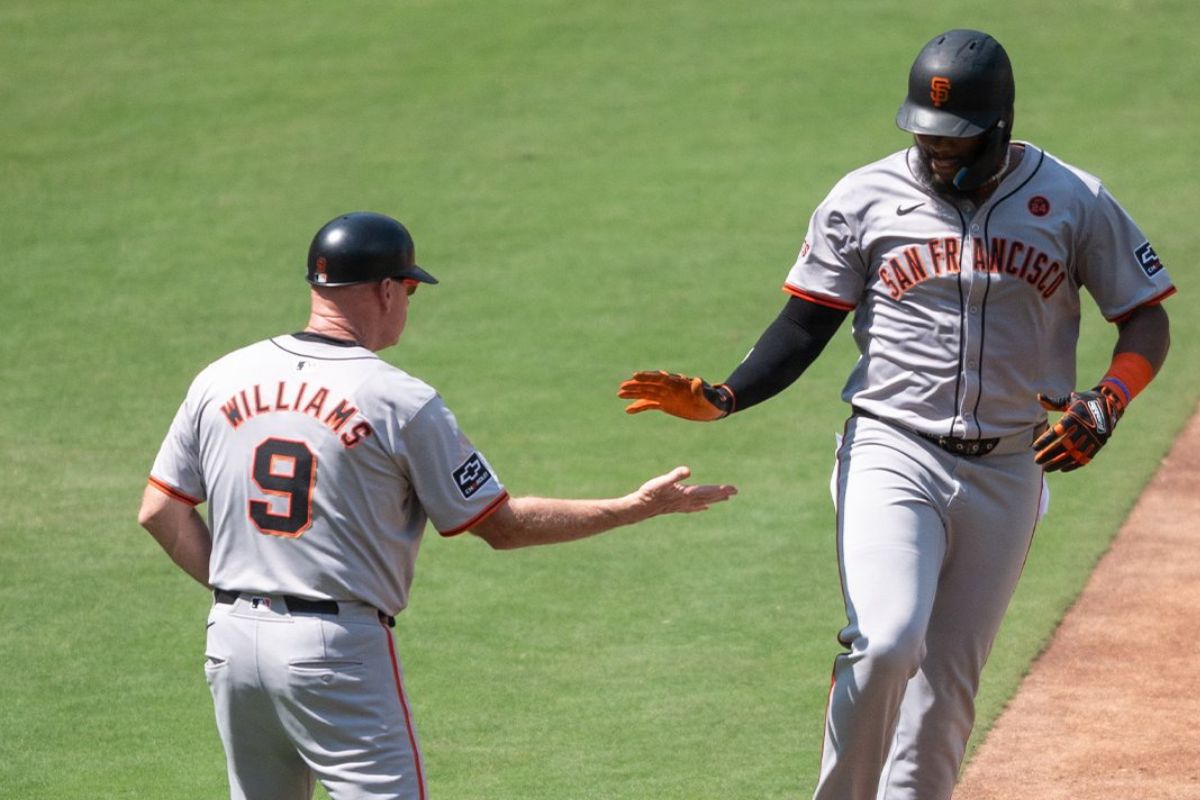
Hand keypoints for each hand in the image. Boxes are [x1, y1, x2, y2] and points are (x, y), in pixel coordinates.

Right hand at [617, 371, 732, 420]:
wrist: (713, 407)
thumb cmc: (713, 400)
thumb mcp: (709, 397)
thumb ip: (701, 390)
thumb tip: (696, 381)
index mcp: (678, 383)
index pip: (660, 378)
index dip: (648, 377)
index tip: (635, 375)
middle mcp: (670, 387)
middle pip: (650, 385)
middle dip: (636, 385)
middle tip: (622, 386)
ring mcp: (666, 395)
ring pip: (647, 393)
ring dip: (634, 393)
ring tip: (619, 394)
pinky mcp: (665, 404)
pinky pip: (650, 404)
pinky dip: (640, 406)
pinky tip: (628, 410)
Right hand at [633, 466, 736, 516]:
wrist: (640, 508)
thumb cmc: (650, 493)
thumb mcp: (662, 481)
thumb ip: (675, 476)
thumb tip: (688, 470)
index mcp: (686, 493)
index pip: (708, 491)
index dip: (721, 489)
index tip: (733, 489)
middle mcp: (687, 501)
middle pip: (708, 497)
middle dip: (722, 494)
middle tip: (735, 491)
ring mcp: (682, 505)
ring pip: (703, 501)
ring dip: (715, 499)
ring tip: (726, 498)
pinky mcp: (676, 507)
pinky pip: (693, 507)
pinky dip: (701, 506)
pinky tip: (705, 507)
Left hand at [1033, 386, 1124, 471]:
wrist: (1110, 403)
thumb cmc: (1084, 401)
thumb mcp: (1070, 399)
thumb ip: (1054, 402)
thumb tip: (1038, 397)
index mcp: (1076, 415)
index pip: (1058, 430)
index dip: (1046, 440)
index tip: (1034, 447)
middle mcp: (1085, 427)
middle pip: (1064, 445)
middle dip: (1049, 454)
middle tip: (1036, 461)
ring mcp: (1093, 437)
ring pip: (1074, 454)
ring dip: (1059, 463)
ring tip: (1046, 468)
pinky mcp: (1099, 444)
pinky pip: (1086, 458)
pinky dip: (1074, 465)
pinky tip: (1062, 469)